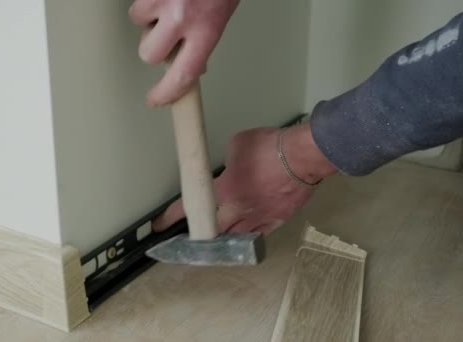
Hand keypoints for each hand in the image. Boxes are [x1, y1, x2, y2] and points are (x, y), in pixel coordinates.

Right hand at [129, 0, 239, 105]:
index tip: (156, 100)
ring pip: (139, 27)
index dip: (167, 93)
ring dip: (148, 19)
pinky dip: (145, 1)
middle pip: (150, 55)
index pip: (183, 76)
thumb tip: (195, 63)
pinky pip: (136, 7)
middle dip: (155, 46)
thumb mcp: (222, 13)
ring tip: (168, 3)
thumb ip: (205, 38)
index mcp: (208, 29)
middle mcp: (183, 17)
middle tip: (166, 31)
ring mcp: (163, 2)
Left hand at [153, 123, 338, 233]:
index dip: (171, 217)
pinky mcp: (277, 220)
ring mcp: (259, 219)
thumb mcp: (237, 145)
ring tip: (214, 239)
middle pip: (211, 233)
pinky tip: (243, 234)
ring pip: (234, 238)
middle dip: (197, 235)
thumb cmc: (271, 147)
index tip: (159, 225)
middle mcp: (238, 210)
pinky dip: (246, 237)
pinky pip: (257, 235)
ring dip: (221, 239)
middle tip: (189, 235)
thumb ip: (226, 162)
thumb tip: (228, 168)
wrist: (303, 156)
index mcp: (224, 191)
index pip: (190, 208)